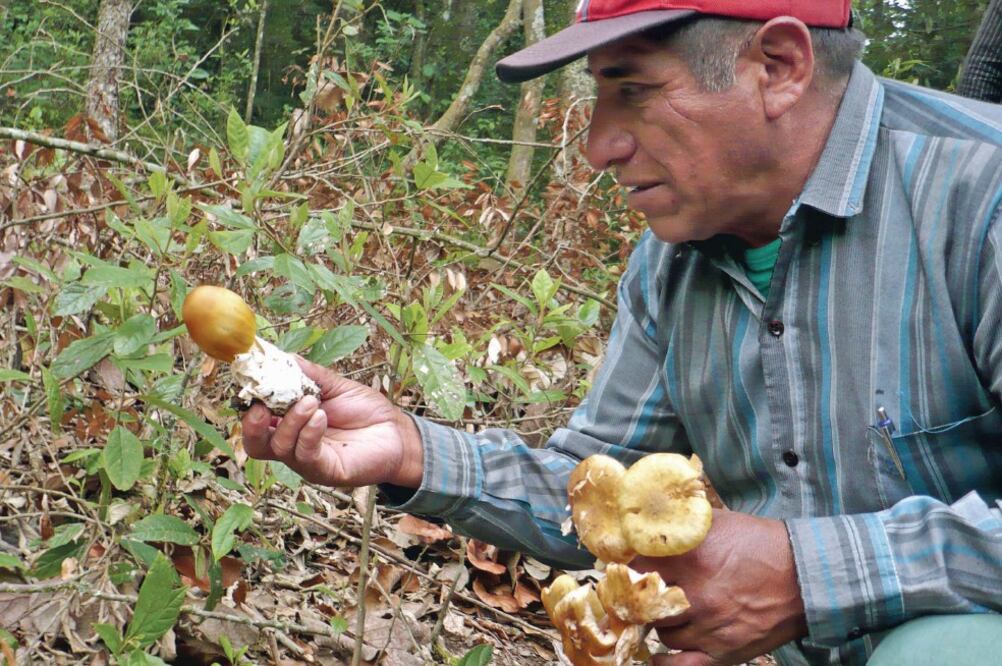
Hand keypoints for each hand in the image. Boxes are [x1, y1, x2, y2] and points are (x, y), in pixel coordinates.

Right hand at [241, 357, 423, 487]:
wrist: (397, 432)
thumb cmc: (365, 411)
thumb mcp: (334, 386)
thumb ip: (308, 374)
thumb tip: (280, 356)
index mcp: (289, 423)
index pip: (257, 418)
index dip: (250, 402)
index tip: (253, 381)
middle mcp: (293, 444)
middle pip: (256, 444)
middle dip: (253, 424)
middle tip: (263, 406)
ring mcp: (307, 460)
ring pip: (280, 447)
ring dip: (291, 421)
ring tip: (311, 401)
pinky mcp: (325, 471)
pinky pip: (306, 455)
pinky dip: (309, 433)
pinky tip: (321, 416)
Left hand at [637, 510, 807, 665]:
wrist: (805, 575)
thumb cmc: (760, 543)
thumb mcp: (716, 522)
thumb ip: (681, 524)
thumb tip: (648, 522)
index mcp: (689, 559)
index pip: (636, 567)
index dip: (626, 567)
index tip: (623, 568)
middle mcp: (695, 595)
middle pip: (643, 604)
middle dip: (639, 598)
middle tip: (641, 593)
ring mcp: (708, 627)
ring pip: (661, 632)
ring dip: (661, 623)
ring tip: (669, 612)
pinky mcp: (723, 652)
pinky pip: (680, 665)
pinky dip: (664, 661)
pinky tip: (658, 654)